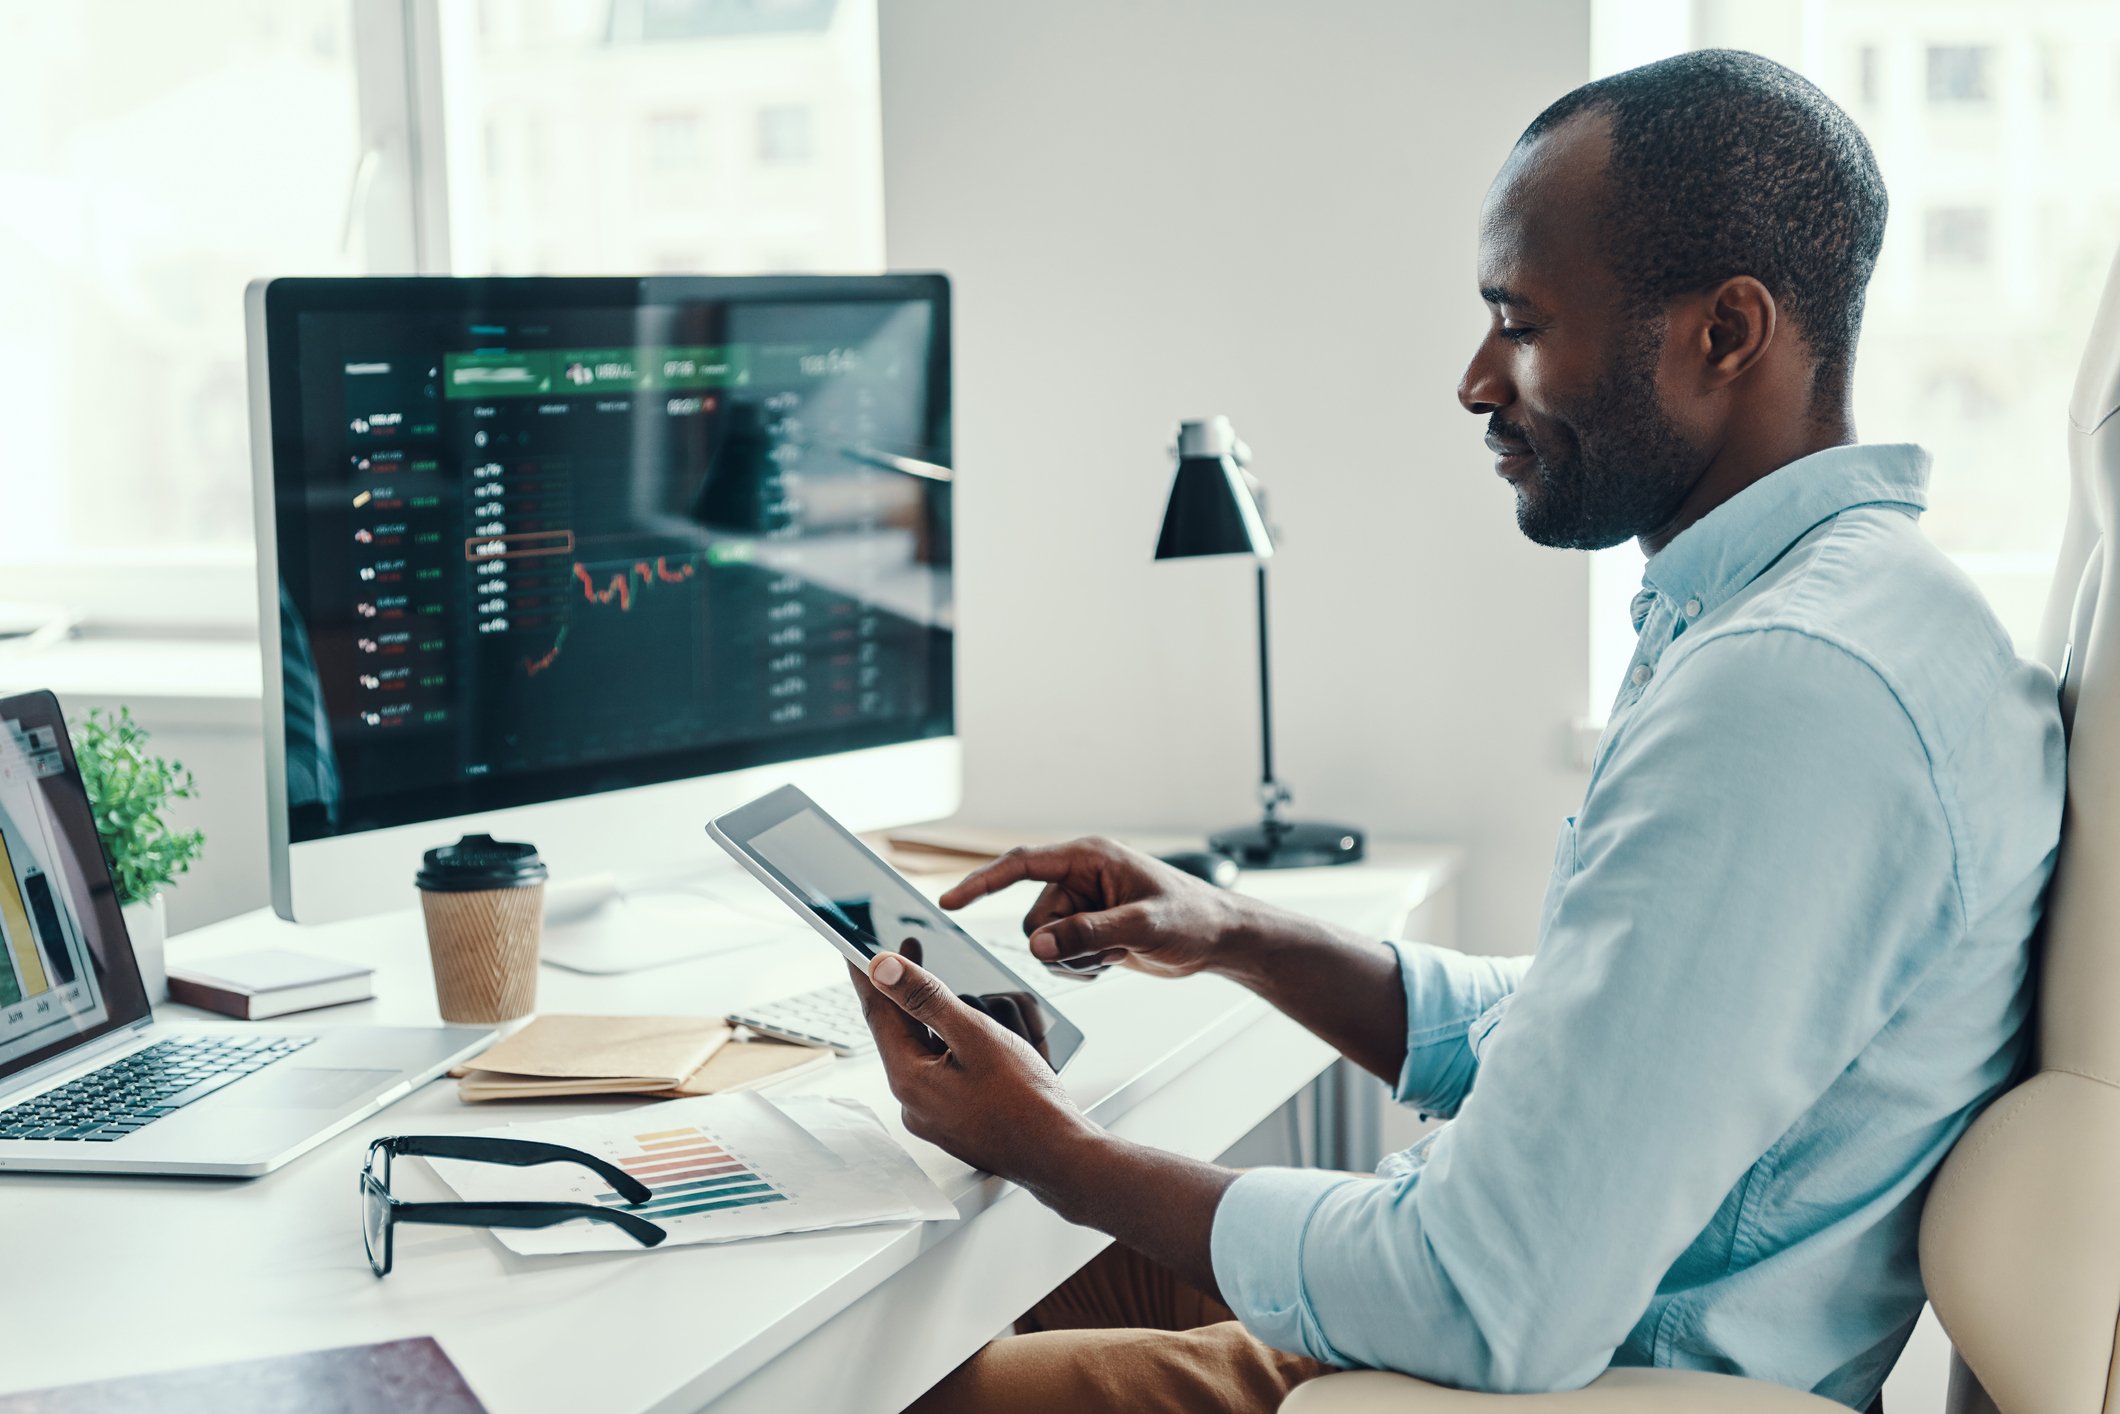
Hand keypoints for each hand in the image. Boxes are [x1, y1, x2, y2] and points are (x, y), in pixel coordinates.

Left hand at [852, 952, 1094, 1183]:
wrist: (1060, 1156)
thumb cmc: (1026, 1102)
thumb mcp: (975, 1036)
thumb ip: (926, 998)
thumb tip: (881, 969)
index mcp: (909, 1079)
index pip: (876, 1013)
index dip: (866, 973)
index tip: (853, 945)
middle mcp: (913, 1101)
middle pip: (902, 1031)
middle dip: (911, 991)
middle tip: (912, 949)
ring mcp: (934, 1115)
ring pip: (928, 1050)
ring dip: (944, 1020)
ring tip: (971, 1000)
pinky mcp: (955, 1120)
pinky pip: (946, 1071)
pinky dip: (958, 1046)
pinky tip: (984, 1039)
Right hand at [940, 838, 1243, 978]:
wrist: (1218, 938)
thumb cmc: (1192, 917)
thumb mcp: (1142, 925)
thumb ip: (1088, 934)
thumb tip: (1039, 945)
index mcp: (1087, 858)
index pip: (1021, 865)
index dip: (982, 883)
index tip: (951, 902)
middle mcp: (1079, 878)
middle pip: (1033, 919)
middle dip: (1062, 943)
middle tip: (1106, 947)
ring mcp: (1083, 905)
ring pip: (1044, 942)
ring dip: (1075, 958)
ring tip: (1115, 951)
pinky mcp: (1088, 929)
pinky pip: (1060, 955)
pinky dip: (1083, 965)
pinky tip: (1115, 958)